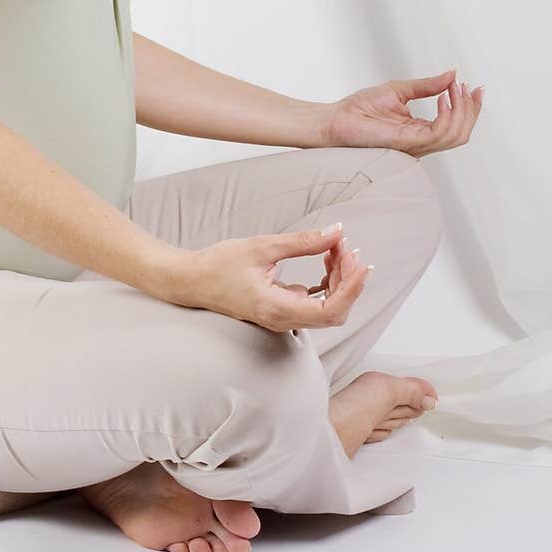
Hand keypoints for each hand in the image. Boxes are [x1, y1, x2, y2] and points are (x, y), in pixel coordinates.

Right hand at [174, 223, 370, 333]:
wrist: (190, 280)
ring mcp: (282, 318)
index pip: (330, 310)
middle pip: (333, 310)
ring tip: (336, 248)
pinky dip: (324, 283)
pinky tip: (325, 261)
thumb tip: (336, 232)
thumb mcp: (262, 247)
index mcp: (278, 309)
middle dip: (347, 279)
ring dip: (337, 279)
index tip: (361, 263)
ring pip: (325, 307)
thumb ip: (303, 242)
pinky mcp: (279, 309)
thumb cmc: (219, 264)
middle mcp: (283, 320)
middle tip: (346, 247)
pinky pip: (312, 302)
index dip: (351, 288)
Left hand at [323, 69, 483, 158]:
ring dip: (462, 110)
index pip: (456, 126)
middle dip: (471, 109)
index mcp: (420, 131)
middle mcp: (421, 141)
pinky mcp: (406, 142)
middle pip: (461, 133)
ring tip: (456, 88)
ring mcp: (415, 144)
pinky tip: (443, 97)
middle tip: (467, 86)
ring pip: (454, 136)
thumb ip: (427, 85)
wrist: (335, 119)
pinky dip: (446, 115)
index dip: (470, 108)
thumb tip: (452, 74)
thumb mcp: (400, 89)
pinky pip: (437, 134)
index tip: (475, 87)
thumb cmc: (360, 108)